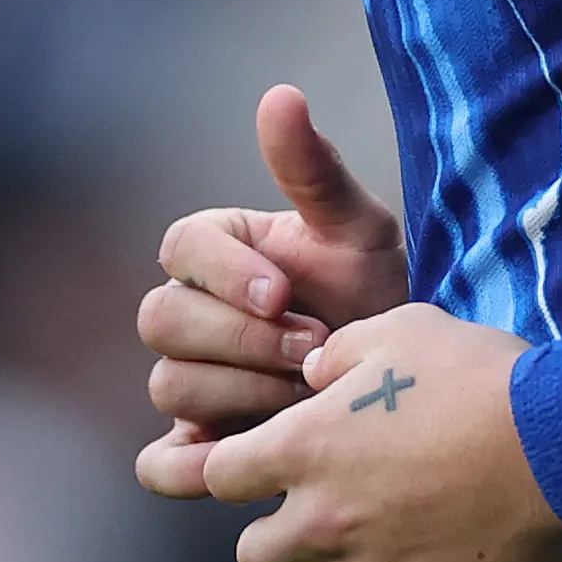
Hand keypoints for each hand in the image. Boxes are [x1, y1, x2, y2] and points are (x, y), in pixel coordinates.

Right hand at [136, 87, 408, 500]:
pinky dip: (188, 466)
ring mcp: (189, 380)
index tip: (285, 293)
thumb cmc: (373, 294)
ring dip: (241, 393)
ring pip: (170, 385)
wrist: (402, 383)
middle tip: (313, 350)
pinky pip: (159, 463)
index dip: (225, 273)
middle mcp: (189, 314)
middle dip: (241, 338)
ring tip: (308, 395)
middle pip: (163, 320)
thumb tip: (279, 95)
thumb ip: (315, 170)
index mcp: (215, 252)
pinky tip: (247, 455)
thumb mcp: (358, 231)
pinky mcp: (198, 446)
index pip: (180, 247)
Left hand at [200, 304, 561, 561]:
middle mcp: (321, 519)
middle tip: (325, 522)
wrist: (559, 436)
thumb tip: (311, 376)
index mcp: (304, 447)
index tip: (277, 467)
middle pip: (253, 560)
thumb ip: (340, 353)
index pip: (218, 477)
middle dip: (281, 542)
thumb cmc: (479, 374)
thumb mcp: (402, 330)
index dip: (242, 470)